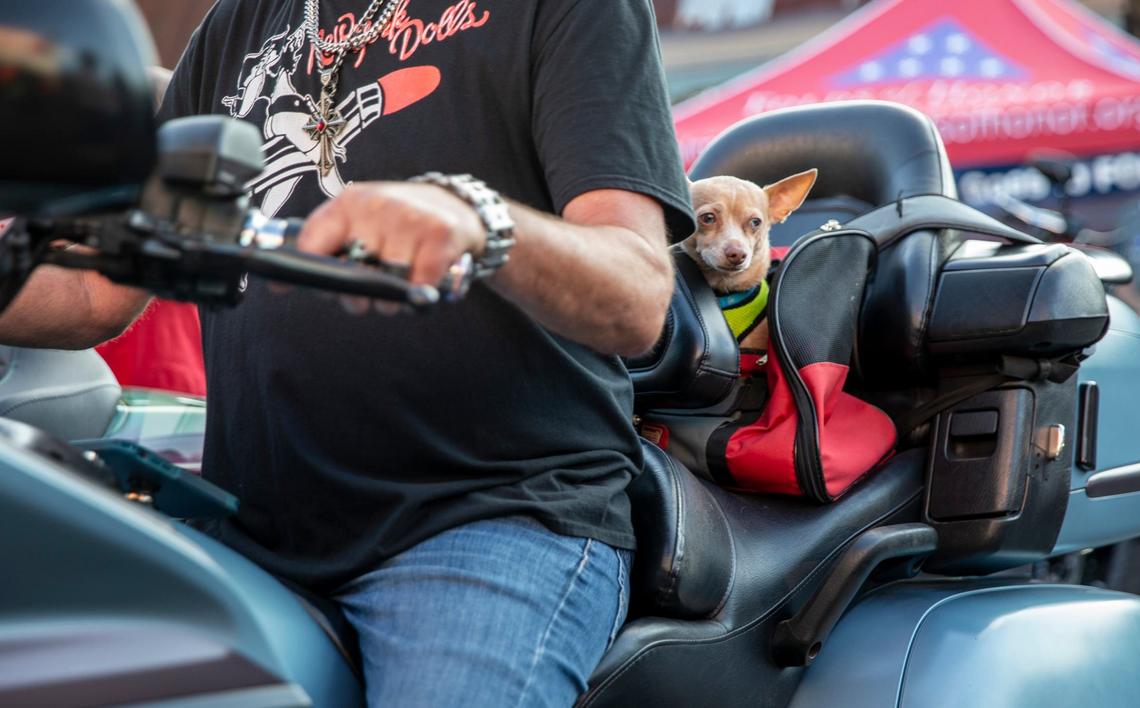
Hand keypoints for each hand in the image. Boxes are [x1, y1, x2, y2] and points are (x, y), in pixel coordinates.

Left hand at [297, 181, 485, 288]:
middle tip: (367, 296)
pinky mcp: (441, 235)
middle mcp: (378, 206)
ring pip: (387, 282)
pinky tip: (421, 286)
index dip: (309, 272)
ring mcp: (411, 219)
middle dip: (357, 294)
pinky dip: (419, 295)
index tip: (302, 287)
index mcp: (349, 202)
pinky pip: (420, 285)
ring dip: (391, 299)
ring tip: (398, 289)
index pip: (314, 241)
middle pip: (352, 271)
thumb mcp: (359, 223)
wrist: (456, 207)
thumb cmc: (398, 224)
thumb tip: (279, 284)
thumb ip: (324, 248)